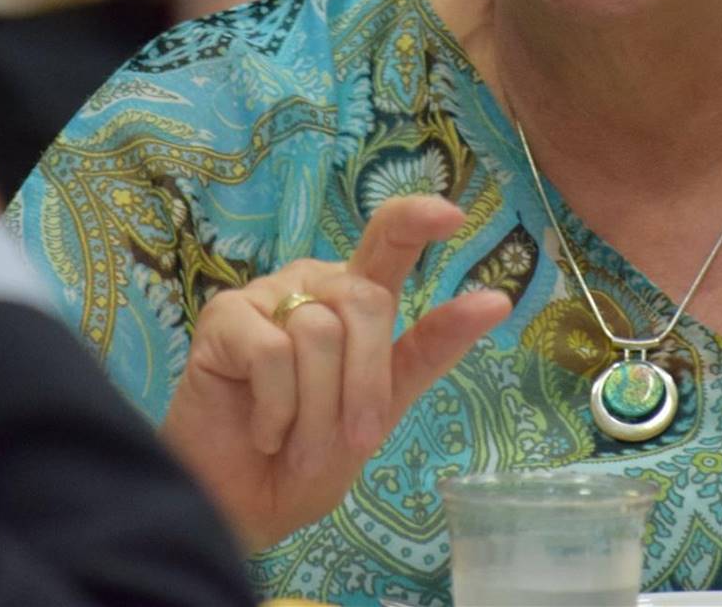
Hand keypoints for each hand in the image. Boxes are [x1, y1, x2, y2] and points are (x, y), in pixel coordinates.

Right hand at [162, 195, 511, 550]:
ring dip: (316, 411)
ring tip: (295, 443)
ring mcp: (265, 295)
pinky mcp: (223, 317)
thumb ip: (430, 350)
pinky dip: (276, 409)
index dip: (416, 220)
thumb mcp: (384, 406)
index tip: (453, 215)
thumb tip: (497, 301)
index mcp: (355, 297)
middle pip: (366, 302)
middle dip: (366, 384)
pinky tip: (264, 429)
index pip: (388, 240)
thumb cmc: (311, 456)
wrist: (246, 505)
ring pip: (319, 335)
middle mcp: (313, 284)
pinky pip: (271, 354)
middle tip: (353, 440)